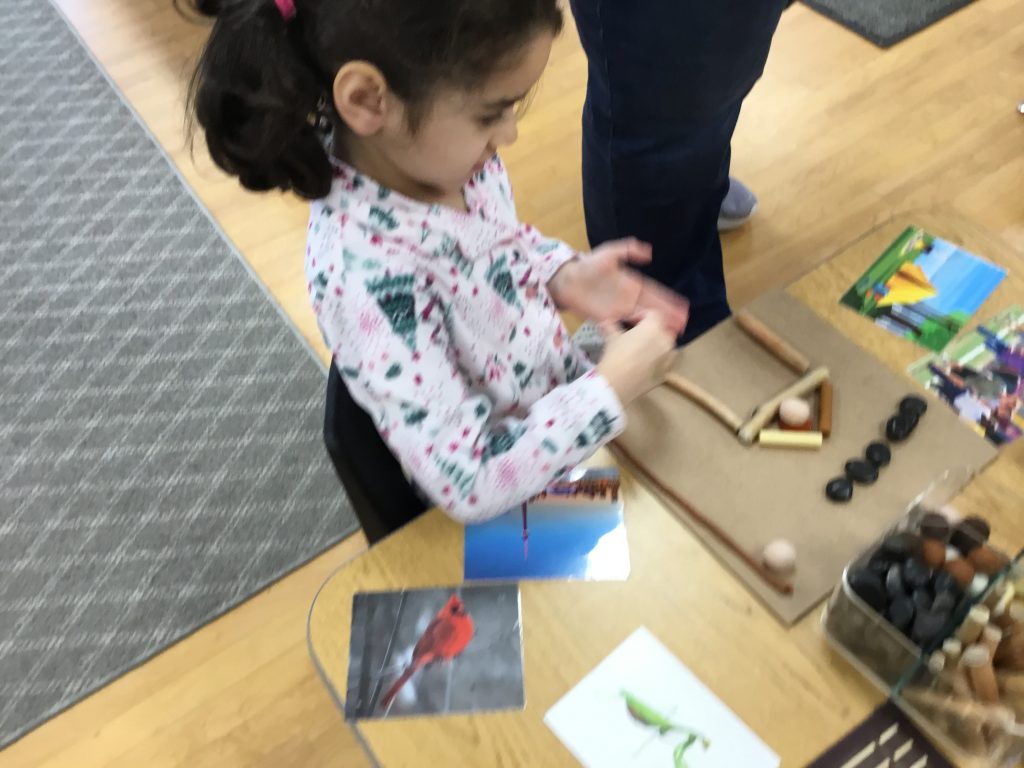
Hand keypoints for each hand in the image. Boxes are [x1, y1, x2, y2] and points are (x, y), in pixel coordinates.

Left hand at [549, 238, 688, 335]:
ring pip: (643, 318)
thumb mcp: (609, 253)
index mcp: (632, 283)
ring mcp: (620, 309)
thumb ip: (628, 250)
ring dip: (658, 325)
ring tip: (672, 332)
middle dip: (668, 315)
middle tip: (684, 323)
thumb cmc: (588, 265)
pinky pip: (627, 326)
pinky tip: (649, 337)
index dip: (669, 300)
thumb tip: (650, 252)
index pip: (655, 292)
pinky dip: (639, 331)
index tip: (682, 306)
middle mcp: (629, 297)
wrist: (568, 280)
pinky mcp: (609, 319)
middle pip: (653, 308)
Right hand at [596, 312, 675, 405]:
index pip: (654, 314)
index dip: (641, 315)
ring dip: (658, 345)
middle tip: (637, 336)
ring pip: (667, 346)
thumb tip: (606, 322)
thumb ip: (611, 327)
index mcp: (654, 327)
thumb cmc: (615, 356)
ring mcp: (669, 358)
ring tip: (643, 351)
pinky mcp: (666, 373)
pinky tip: (645, 366)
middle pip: (663, 329)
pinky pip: (665, 362)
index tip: (630, 322)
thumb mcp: (611, 338)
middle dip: (651, 330)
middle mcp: (665, 340)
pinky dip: (658, 361)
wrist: (616, 384)